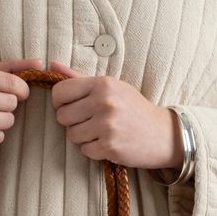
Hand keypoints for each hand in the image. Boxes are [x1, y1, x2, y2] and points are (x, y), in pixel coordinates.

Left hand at [48, 60, 183, 169]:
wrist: (163, 133)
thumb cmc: (133, 108)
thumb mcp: (112, 87)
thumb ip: (80, 78)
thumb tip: (53, 65)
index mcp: (103, 84)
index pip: (60, 91)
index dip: (60, 102)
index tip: (71, 106)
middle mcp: (104, 102)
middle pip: (62, 116)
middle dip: (72, 121)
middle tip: (90, 121)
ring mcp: (107, 125)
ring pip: (71, 135)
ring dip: (83, 137)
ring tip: (101, 132)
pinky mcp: (110, 146)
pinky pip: (85, 150)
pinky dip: (94, 150)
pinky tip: (108, 143)